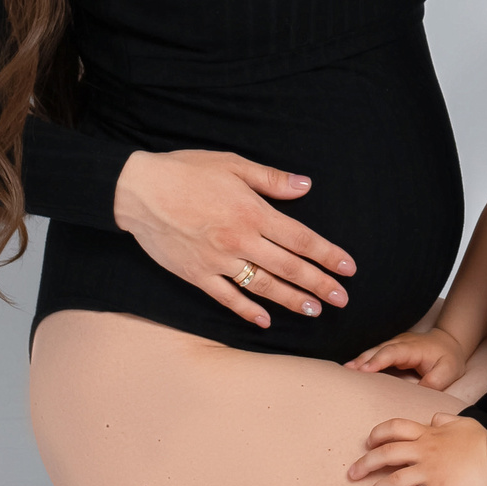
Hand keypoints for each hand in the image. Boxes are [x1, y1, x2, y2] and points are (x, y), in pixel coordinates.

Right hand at [112, 149, 354, 327]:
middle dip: (319, 284)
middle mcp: (240, 240)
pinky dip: (247, 311)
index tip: (348, 268)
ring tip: (314, 311)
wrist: (138, 191)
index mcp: (252, 212)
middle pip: (289, 267)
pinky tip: (265, 321)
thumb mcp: (232, 164)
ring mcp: (218, 261)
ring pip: (263, 287)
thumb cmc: (185, 171)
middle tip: (342, 299)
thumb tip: (306, 186)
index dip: (327, 254)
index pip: (301, 238)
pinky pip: (227, 298)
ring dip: (292, 300)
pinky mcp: (197, 275)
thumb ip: (271, 179)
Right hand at [344, 327, 467, 386]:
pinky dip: (363, 361)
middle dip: (362, 360)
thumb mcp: (448, 371)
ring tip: (344, 371)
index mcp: (413, 348)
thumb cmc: (448, 358)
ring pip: (374, 351)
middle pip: (378, 350)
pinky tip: (351, 370)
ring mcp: (394, 344)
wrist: (449, 342)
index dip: (378, 360)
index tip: (364, 370)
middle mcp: (400, 343)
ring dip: (359, 361)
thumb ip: (433, 382)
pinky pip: (375, 354)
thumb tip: (418, 391)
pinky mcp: (391, 349)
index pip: (392, 353)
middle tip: (347, 371)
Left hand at [347, 413, 486, 485]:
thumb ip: (445, 420)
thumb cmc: (483, 440)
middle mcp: (424, 451)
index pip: (395, 428)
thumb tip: (434, 419)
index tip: (368, 442)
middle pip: (386, 454)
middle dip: (365, 464)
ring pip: (394, 481)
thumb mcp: (462, 422)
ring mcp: (430, 471)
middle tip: (351, 475)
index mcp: (428, 434)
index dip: (378, 434)